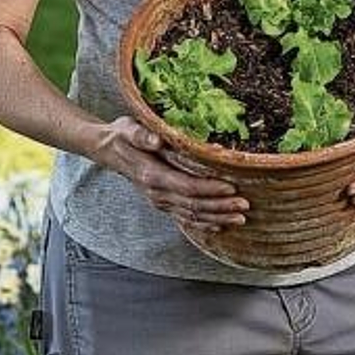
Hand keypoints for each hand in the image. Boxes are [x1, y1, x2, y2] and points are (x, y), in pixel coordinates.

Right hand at [91, 117, 248, 229]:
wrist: (109, 150)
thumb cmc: (123, 135)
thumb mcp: (129, 128)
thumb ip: (142, 135)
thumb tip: (157, 140)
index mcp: (152, 175)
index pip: (186, 186)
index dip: (209, 189)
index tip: (231, 188)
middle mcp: (157, 193)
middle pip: (194, 205)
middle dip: (221, 207)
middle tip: (245, 206)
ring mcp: (160, 201)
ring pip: (192, 216)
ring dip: (217, 218)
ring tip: (241, 218)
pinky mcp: (162, 203)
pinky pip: (185, 218)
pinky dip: (204, 224)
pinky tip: (220, 226)